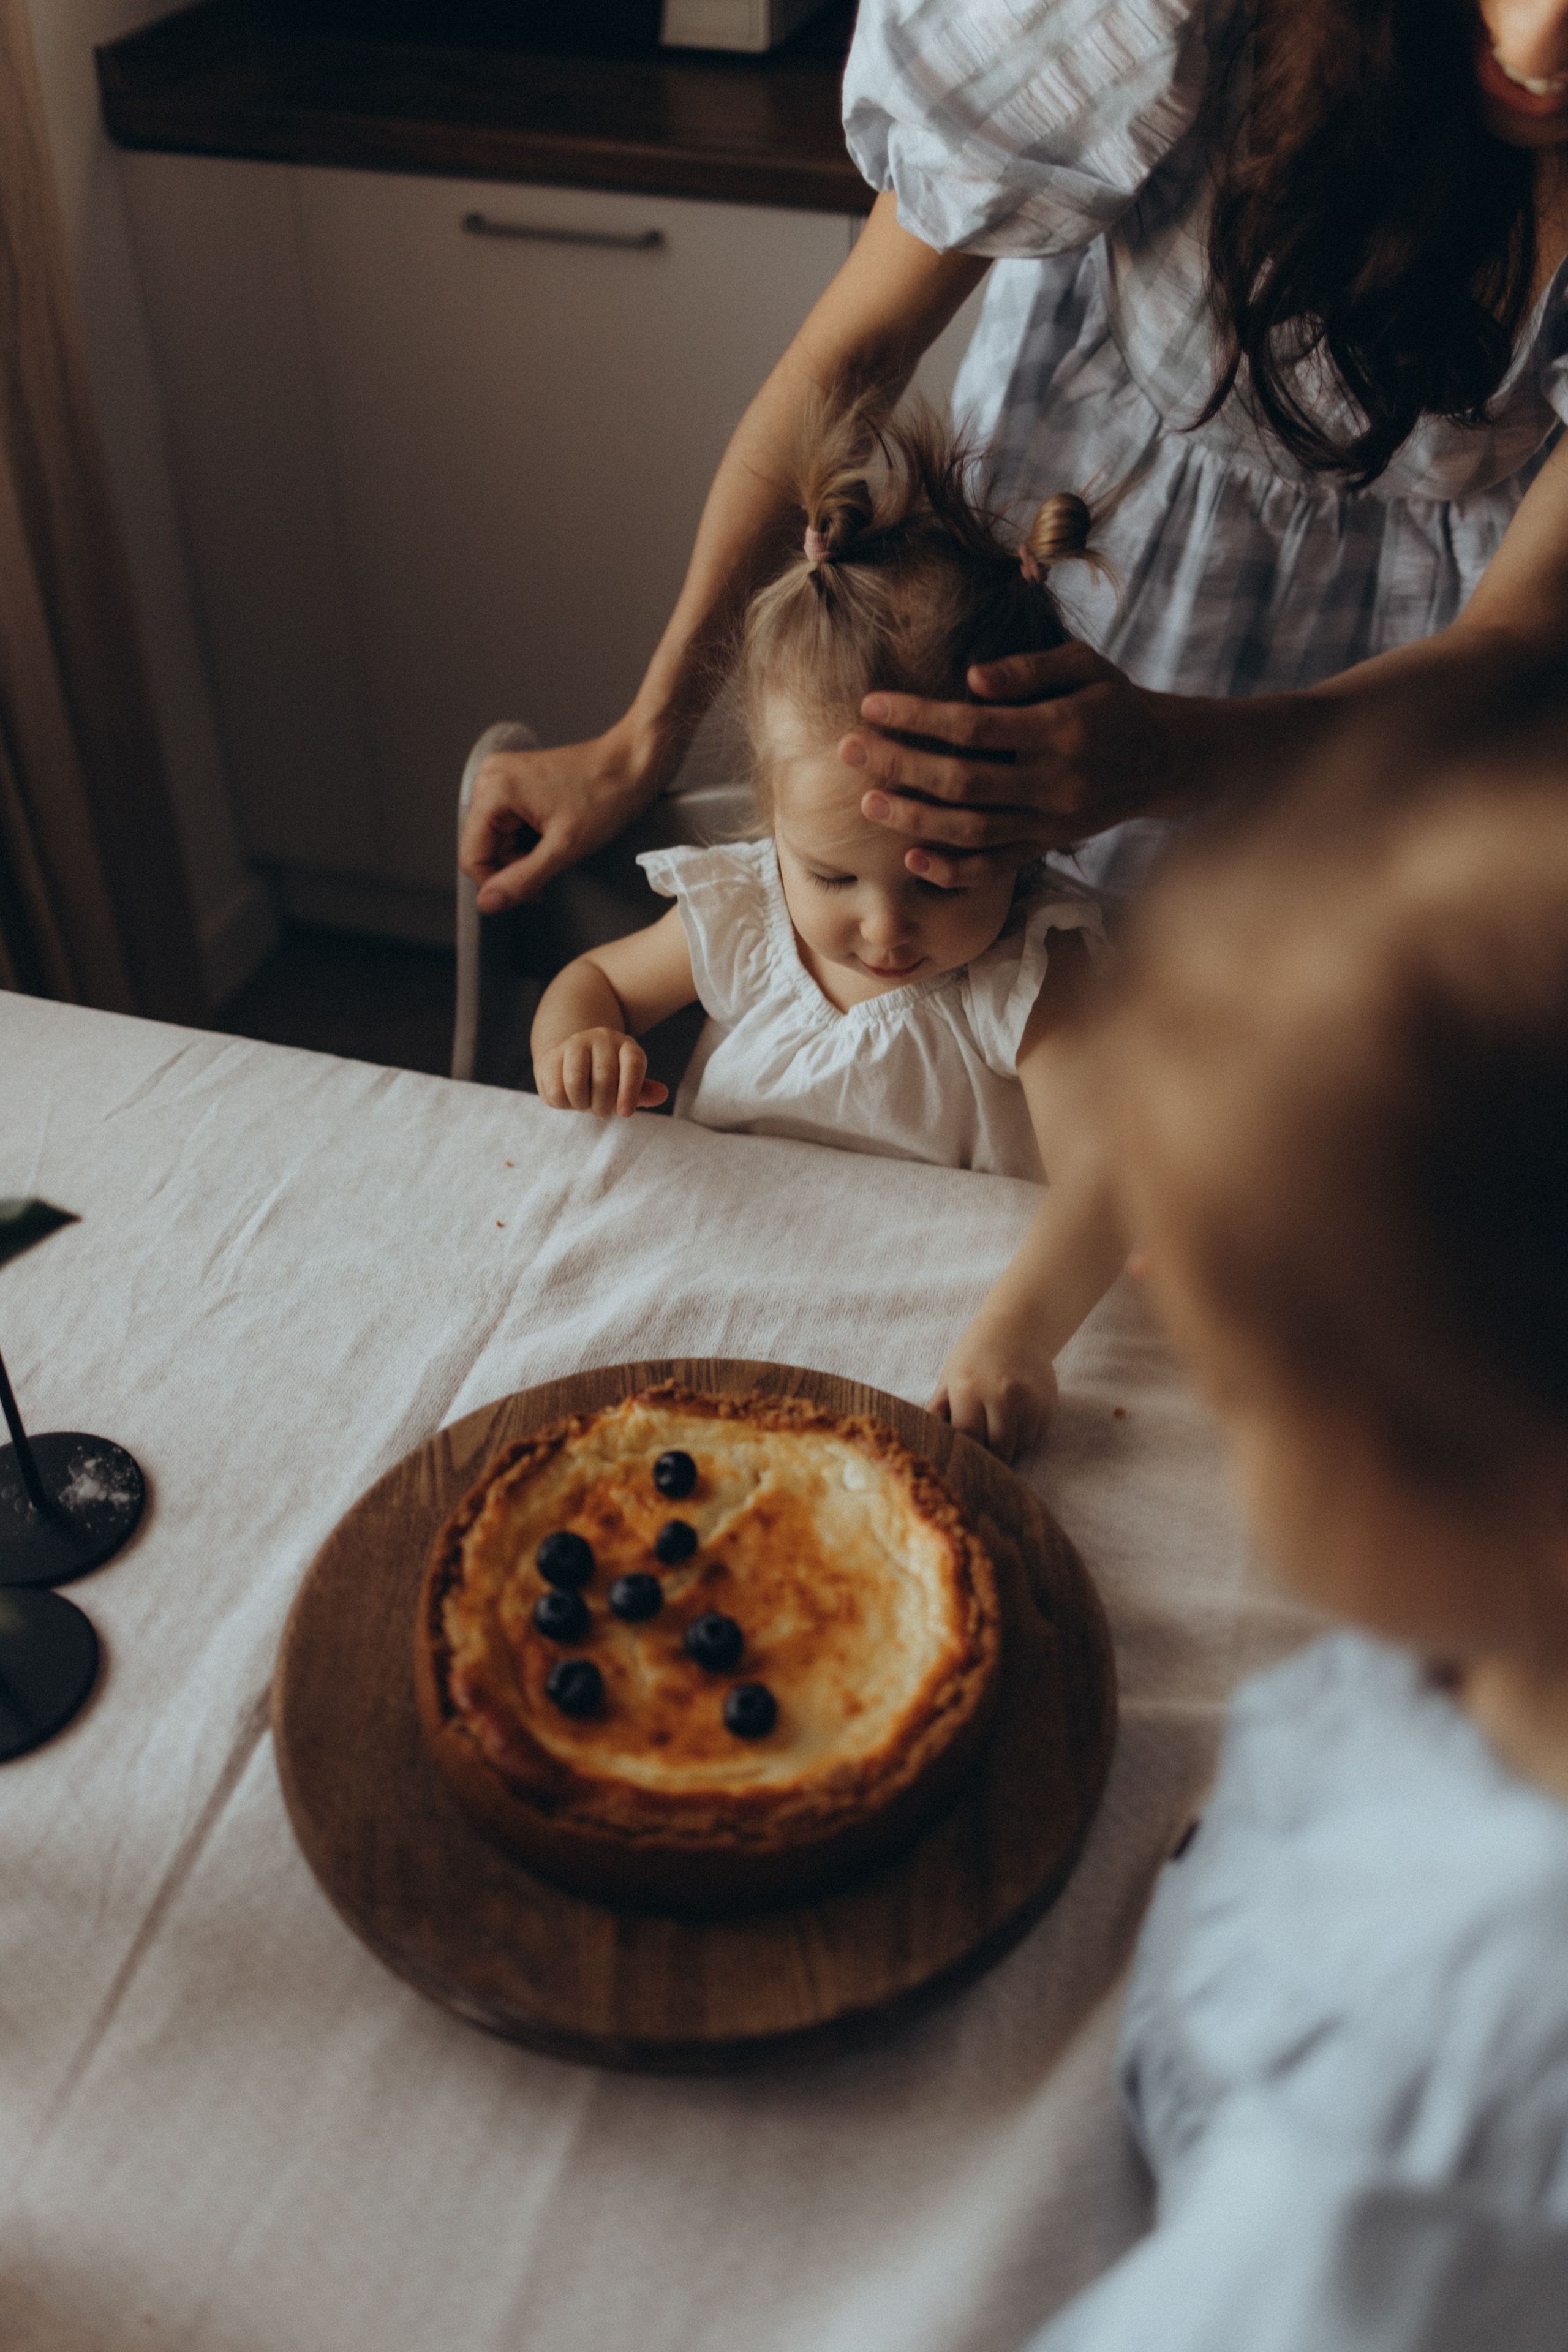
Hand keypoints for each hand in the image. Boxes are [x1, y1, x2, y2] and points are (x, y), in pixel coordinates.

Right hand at [460, 722, 660, 912]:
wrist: (632, 763)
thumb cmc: (606, 795)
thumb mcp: (564, 848)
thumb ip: (522, 879)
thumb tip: (487, 903)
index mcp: (494, 790)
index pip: (472, 858)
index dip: (499, 884)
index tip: (533, 890)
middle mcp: (490, 778)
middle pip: (484, 848)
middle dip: (516, 865)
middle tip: (553, 863)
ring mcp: (502, 777)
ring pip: (498, 839)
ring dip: (525, 853)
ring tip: (558, 842)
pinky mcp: (516, 781)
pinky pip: (511, 824)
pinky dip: (531, 838)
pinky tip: (554, 832)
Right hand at [534, 1028, 668, 1117]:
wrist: (572, 1061)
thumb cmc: (608, 1079)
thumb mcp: (628, 1084)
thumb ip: (643, 1092)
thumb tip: (662, 1094)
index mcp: (627, 1046)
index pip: (633, 1065)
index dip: (630, 1091)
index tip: (625, 1114)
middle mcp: (602, 1038)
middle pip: (604, 1078)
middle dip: (603, 1105)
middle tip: (601, 1110)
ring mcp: (574, 1044)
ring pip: (575, 1082)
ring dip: (581, 1104)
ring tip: (584, 1104)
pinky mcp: (551, 1056)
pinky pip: (555, 1089)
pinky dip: (562, 1104)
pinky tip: (568, 1099)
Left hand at [841, 643, 1192, 890]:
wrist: (1165, 759)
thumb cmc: (1114, 701)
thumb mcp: (1084, 665)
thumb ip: (1028, 669)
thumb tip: (969, 677)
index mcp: (1059, 730)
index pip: (973, 727)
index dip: (918, 717)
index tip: (870, 705)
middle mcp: (1052, 782)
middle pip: (962, 781)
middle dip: (899, 766)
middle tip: (847, 750)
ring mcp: (1049, 821)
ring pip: (971, 831)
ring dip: (914, 821)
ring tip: (867, 804)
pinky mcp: (1047, 846)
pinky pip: (994, 866)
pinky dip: (952, 870)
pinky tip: (912, 858)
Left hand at [929, 1316, 1058, 1463]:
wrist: (1017, 1327)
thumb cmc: (975, 1353)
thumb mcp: (949, 1376)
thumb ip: (938, 1410)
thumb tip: (926, 1439)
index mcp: (969, 1388)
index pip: (968, 1437)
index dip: (966, 1448)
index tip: (963, 1451)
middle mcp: (1002, 1395)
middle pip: (998, 1448)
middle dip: (989, 1454)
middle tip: (983, 1449)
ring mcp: (1029, 1399)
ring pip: (1020, 1446)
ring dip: (1009, 1448)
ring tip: (998, 1432)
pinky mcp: (1048, 1402)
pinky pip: (1036, 1436)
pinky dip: (1025, 1438)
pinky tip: (1015, 1422)